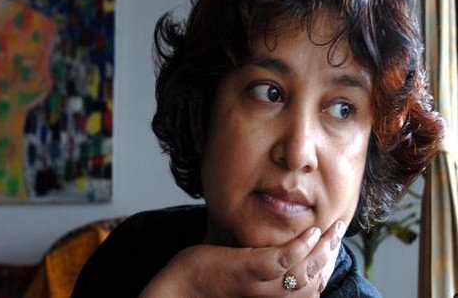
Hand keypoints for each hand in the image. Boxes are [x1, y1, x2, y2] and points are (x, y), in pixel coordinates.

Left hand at [139, 220, 345, 296]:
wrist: (177, 290)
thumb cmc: (208, 281)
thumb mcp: (243, 275)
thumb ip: (263, 266)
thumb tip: (283, 251)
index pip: (312, 289)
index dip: (328, 266)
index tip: (335, 243)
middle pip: (314, 281)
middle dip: (331, 255)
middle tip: (340, 230)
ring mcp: (258, 287)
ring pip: (303, 273)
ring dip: (323, 249)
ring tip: (333, 228)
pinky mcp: (244, 272)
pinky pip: (280, 261)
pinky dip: (300, 247)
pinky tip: (310, 232)